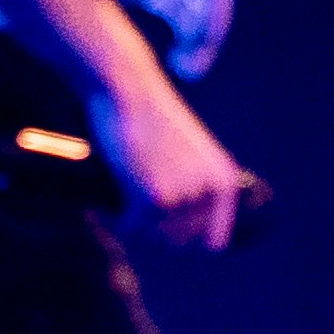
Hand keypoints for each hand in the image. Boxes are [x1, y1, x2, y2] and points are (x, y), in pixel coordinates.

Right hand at [84, 43, 266, 253]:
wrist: (130, 89)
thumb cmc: (152, 119)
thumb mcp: (190, 154)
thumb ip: (195, 188)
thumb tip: (186, 239)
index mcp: (224, 180)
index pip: (214, 243)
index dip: (187, 243)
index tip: (163, 233)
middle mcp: (210, 190)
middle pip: (181, 244)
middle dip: (155, 233)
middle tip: (133, 212)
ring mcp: (185, 195)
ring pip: (155, 238)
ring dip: (136, 227)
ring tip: (121, 205)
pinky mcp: (155, 197)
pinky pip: (133, 228)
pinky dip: (118, 221)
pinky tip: (108, 206)